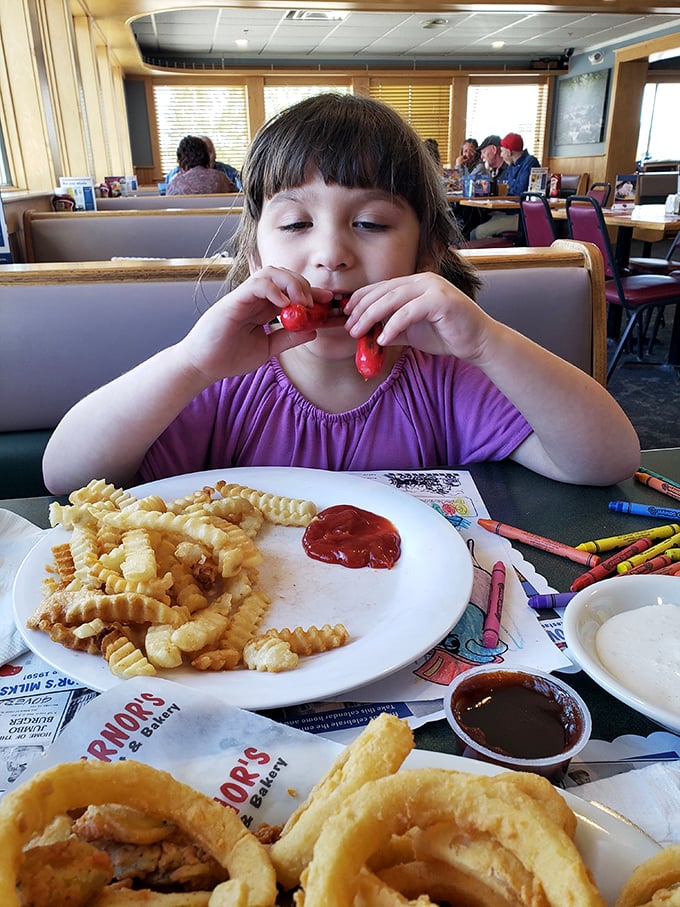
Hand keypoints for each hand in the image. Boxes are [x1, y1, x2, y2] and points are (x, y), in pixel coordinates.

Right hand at [179, 267, 332, 382]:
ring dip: (291, 283)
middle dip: (305, 285)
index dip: (311, 292)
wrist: (203, 366)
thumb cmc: (229, 357)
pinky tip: (284, 305)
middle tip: (317, 303)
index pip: (290, 291)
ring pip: (271, 273)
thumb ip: (288, 338)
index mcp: (263, 308)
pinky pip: (257, 284)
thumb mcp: (267, 349)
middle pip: (283, 275)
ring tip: (302, 302)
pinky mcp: (234, 301)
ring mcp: (244, 297)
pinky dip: (274, 289)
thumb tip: (313, 330)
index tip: (329, 301)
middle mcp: (255, 298)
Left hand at [344, 272, 491, 362]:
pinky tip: (382, 339)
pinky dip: (393, 325)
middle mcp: (423, 280)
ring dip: (371, 316)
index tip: (346, 314)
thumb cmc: (446, 335)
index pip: (381, 287)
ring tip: (358, 332)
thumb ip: (392, 329)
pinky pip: (409, 312)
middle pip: (383, 291)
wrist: (478, 342)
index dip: (361, 299)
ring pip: (393, 299)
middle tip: (348, 326)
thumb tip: (367, 334)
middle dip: (362, 309)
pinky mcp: (440, 300)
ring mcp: (433, 287)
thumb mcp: (412, 332)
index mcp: (415, 283)